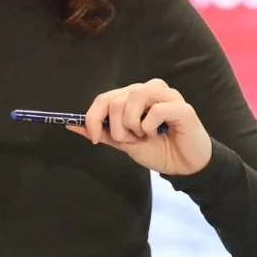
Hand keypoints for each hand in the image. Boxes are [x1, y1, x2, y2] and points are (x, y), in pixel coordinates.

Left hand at [68, 79, 211, 175]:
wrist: (185, 166)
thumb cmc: (158, 150)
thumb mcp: (124, 143)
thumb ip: (102, 132)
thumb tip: (71, 124)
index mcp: (134, 96)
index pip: (104, 98)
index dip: (93, 118)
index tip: (96, 138)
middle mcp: (150, 89)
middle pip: (116, 99)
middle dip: (117, 128)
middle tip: (131, 140)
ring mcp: (167, 95)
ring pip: (134, 97)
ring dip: (132, 125)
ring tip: (144, 136)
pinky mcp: (182, 107)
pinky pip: (155, 110)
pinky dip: (149, 126)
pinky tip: (158, 133)